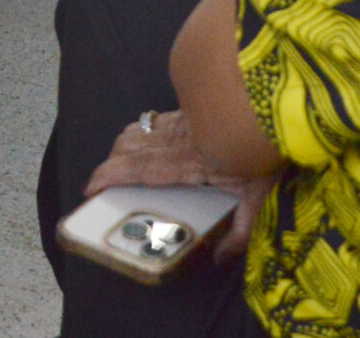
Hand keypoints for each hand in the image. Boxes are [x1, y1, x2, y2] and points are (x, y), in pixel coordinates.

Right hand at [83, 110, 280, 264]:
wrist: (268, 100)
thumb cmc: (264, 148)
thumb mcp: (258, 195)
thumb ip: (241, 229)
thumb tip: (223, 259)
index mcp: (183, 165)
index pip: (136, 170)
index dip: (109, 177)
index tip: (91, 187)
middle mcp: (173, 142)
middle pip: (128, 149)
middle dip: (108, 165)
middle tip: (98, 183)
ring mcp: (178, 123)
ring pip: (136, 131)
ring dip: (120, 147)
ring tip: (116, 164)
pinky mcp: (184, 111)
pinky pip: (150, 120)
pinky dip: (137, 131)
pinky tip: (143, 139)